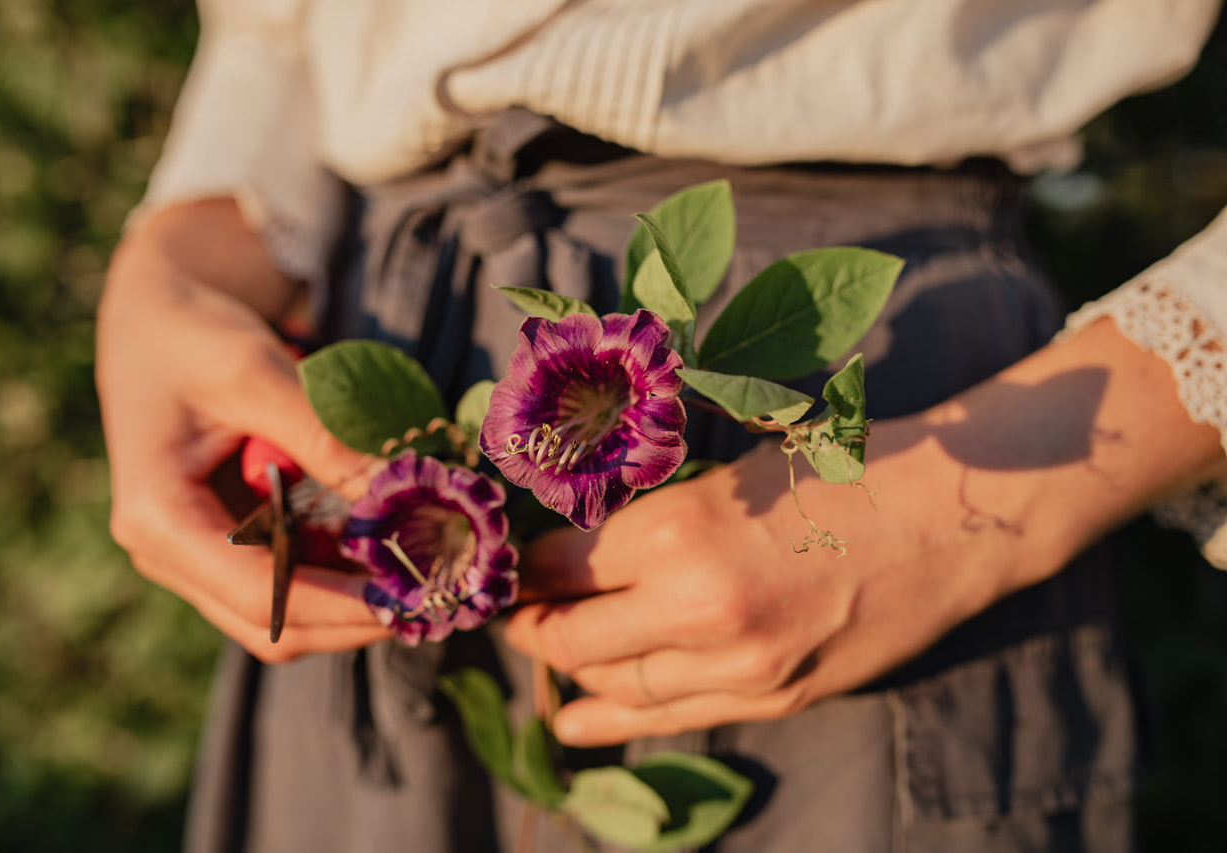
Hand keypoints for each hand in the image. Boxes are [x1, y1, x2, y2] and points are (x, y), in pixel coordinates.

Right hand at [97, 200, 390, 661]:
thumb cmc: (194, 339)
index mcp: (159, 519)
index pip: (260, 594)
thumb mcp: (256, 374)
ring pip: (284, 614)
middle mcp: (169, 554)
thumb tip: (397, 493)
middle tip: (434, 595)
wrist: (155, 324)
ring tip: (423, 578)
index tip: (412, 596)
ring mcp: (195, 556)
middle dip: (354, 617)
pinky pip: (288, 580)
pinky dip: (338, 577)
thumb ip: (323, 436)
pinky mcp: (224, 545)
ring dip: (351, 605)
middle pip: (274, 623)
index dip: (341, 605)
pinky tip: (389, 553)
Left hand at [504, 420, 1006, 745]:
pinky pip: (668, 719)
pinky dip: (609, 718)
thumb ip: (647, 519)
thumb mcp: (723, 475)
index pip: (557, 567)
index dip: (521, 569)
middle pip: (570, 636)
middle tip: (515, 611)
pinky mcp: (773, 698)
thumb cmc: (836, 468)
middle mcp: (696, 610)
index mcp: (676, 533)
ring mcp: (738, 667)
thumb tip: (567, 545)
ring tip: (548, 650)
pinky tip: (572, 720)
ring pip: (613, 684)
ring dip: (569, 668)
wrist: (951, 515)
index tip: (509, 564)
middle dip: (530, 625)